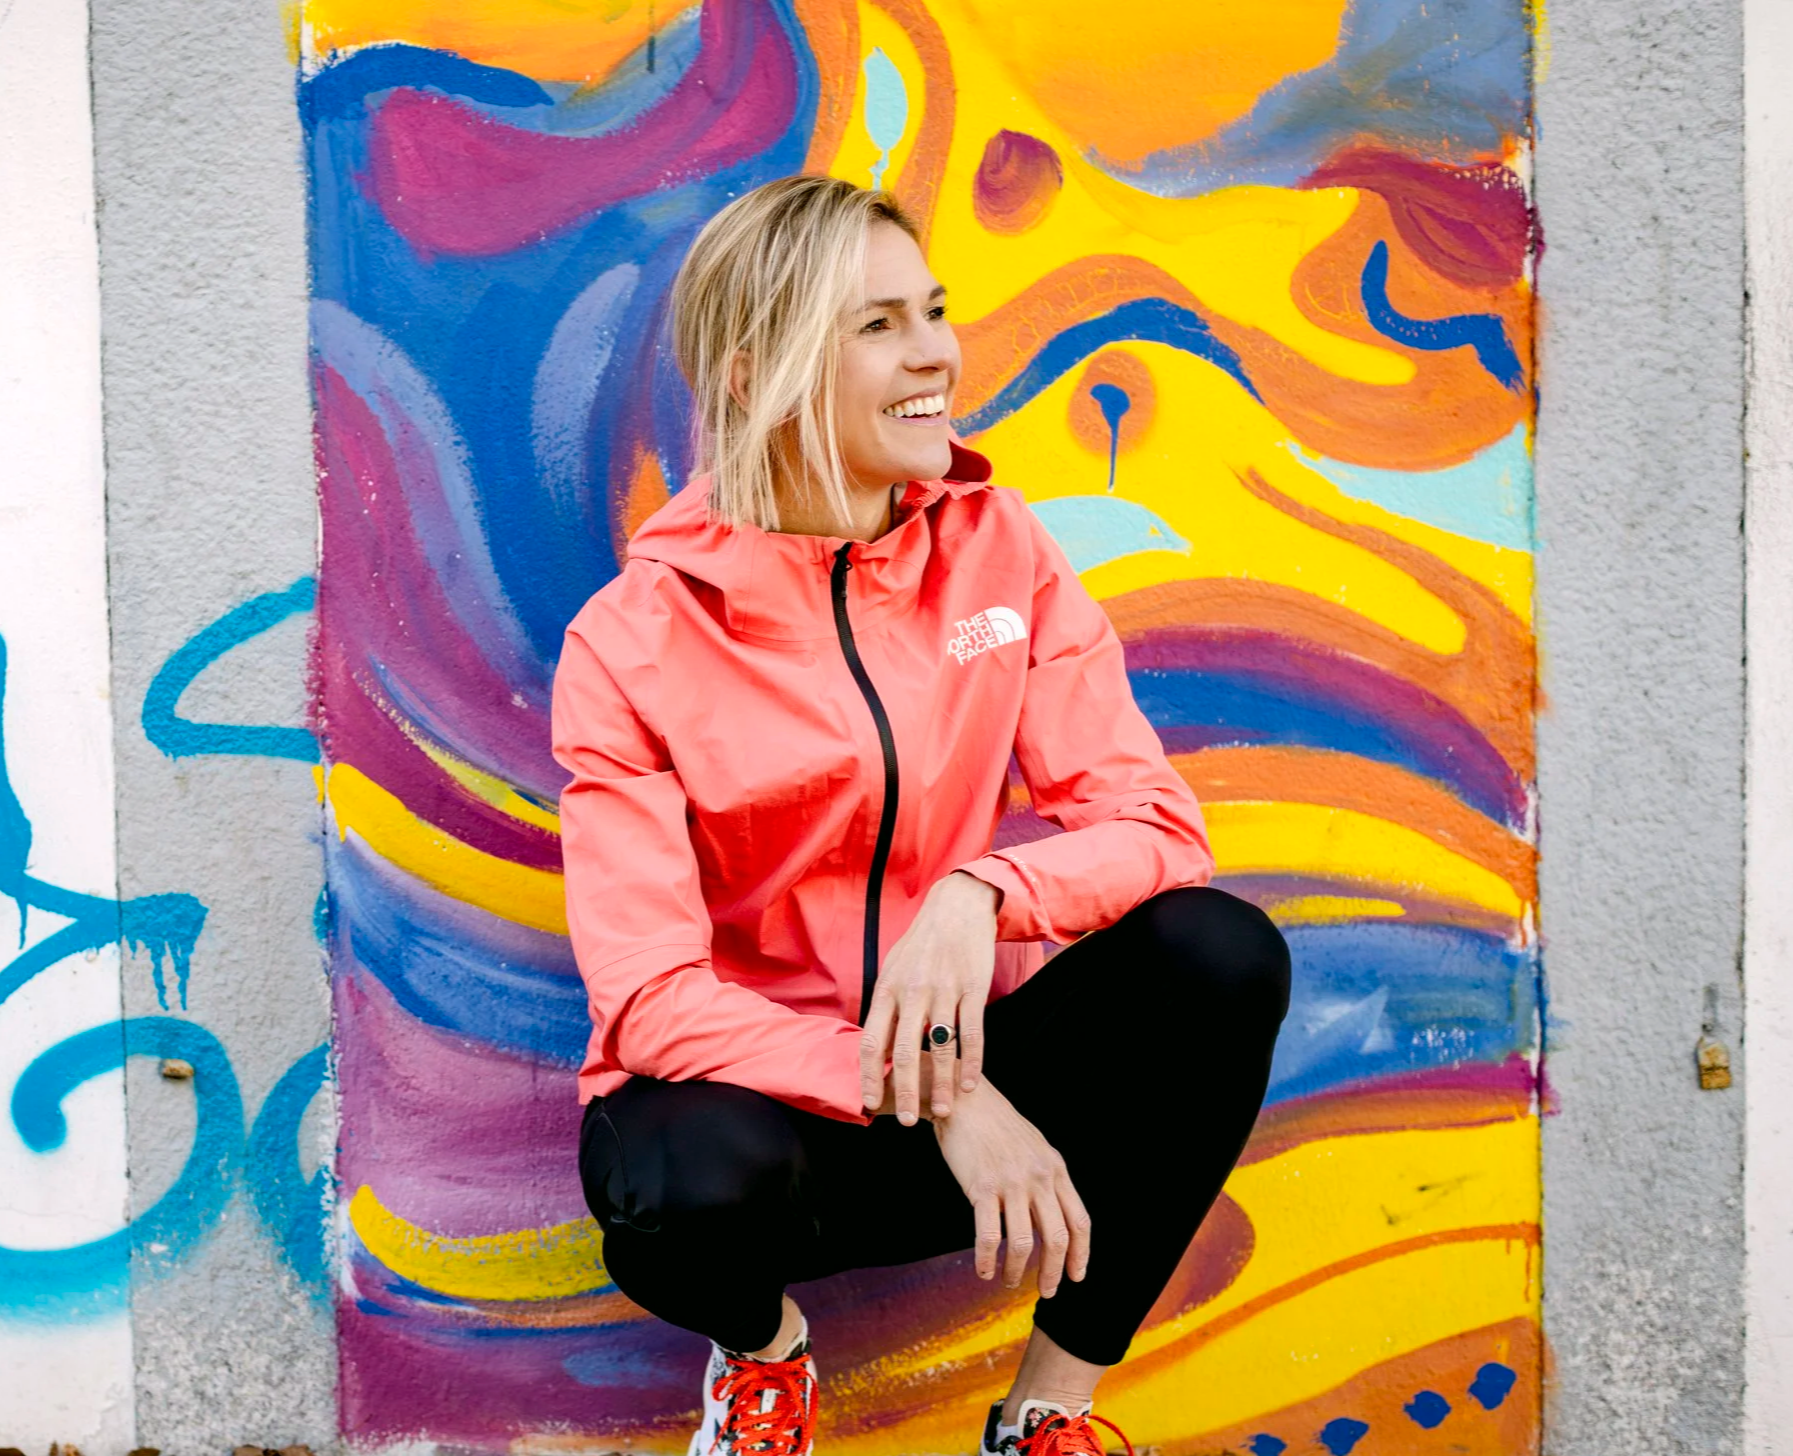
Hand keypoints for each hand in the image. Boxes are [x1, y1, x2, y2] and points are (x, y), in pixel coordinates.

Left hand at [860, 872, 1000, 1123]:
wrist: (956, 908)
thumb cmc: (920, 944)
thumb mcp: (893, 970)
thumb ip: (885, 1008)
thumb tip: (876, 1048)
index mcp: (888, 989)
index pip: (873, 1041)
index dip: (869, 1076)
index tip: (868, 1103)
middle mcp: (913, 992)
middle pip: (906, 1051)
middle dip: (904, 1090)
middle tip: (905, 1121)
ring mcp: (944, 990)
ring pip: (942, 1047)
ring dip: (943, 1084)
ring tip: (945, 1110)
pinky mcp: (973, 988)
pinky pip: (973, 1032)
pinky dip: (972, 1062)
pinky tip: (971, 1084)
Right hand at [932, 1080, 1090, 1297]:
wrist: (965, 1100)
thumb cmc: (997, 1128)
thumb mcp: (1034, 1150)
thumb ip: (1045, 1182)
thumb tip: (1047, 1222)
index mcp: (1056, 1169)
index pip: (1079, 1221)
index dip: (1081, 1254)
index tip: (1076, 1276)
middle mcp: (1038, 1177)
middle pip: (1056, 1237)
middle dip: (1053, 1272)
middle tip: (1045, 1291)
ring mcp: (1011, 1182)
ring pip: (1022, 1242)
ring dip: (1016, 1270)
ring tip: (1008, 1281)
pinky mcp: (982, 1186)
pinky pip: (989, 1235)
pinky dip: (987, 1259)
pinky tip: (984, 1270)